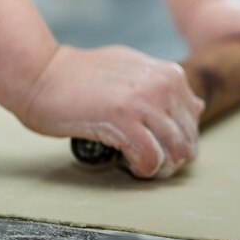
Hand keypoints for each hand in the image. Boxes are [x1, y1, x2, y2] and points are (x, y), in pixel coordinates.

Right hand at [16, 45, 204, 178]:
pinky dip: (142, 170)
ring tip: (139, 166)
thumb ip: (166, 87)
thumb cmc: (83, 75)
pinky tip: (127, 164)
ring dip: (159, 168)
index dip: (178, 141)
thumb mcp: (135, 69)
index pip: (194, 121)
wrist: (42, 72)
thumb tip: (197, 106)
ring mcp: (145, 102)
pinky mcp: (123, 120)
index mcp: (170, 74)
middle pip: (187, 140)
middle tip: (149, 163)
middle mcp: (163, 86)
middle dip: (171, 159)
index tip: (156, 146)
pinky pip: (150, 159)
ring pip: (175, 153)